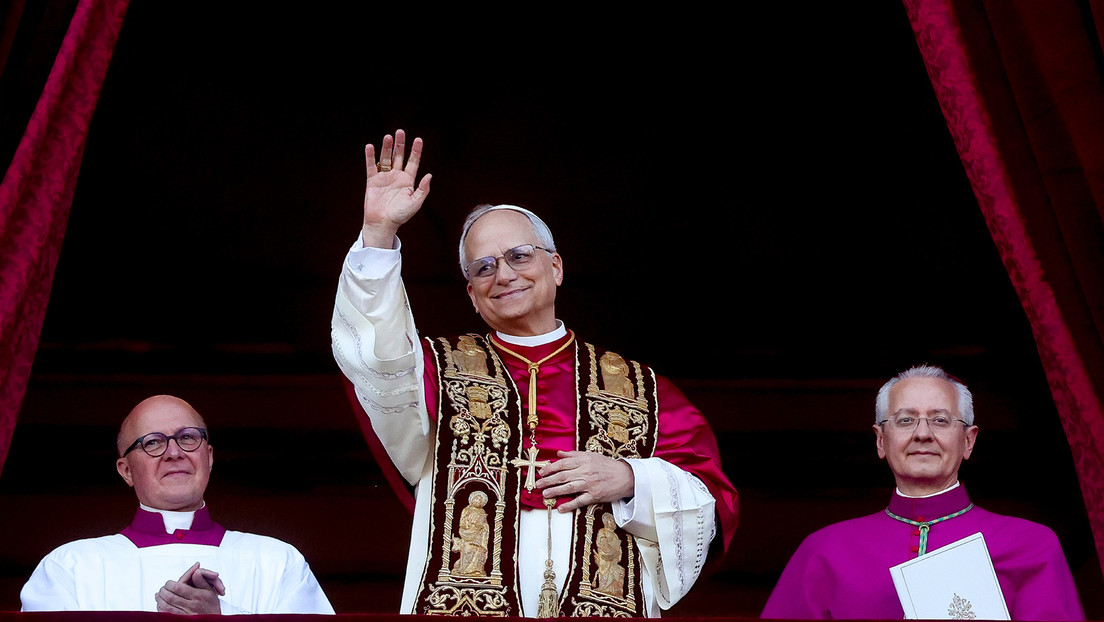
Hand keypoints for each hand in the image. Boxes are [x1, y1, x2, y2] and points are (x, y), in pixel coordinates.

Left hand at [155, 562, 225, 613]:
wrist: (214, 620)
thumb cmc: (211, 605)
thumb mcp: (210, 590)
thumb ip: (201, 580)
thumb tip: (195, 571)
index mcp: (197, 596)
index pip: (179, 587)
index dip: (170, 584)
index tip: (169, 583)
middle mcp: (191, 605)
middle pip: (170, 597)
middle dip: (163, 591)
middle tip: (162, 588)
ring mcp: (185, 614)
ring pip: (167, 606)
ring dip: (160, 600)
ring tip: (159, 595)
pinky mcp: (181, 620)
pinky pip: (168, 615)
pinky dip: (162, 609)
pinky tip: (160, 605)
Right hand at [361, 129, 431, 247]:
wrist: (383, 223)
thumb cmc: (400, 215)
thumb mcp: (415, 203)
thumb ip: (422, 189)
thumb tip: (429, 175)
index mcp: (408, 180)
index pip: (413, 162)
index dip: (416, 151)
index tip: (418, 139)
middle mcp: (396, 176)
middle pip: (399, 156)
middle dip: (400, 144)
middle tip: (400, 132)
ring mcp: (384, 177)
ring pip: (385, 158)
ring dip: (387, 148)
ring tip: (388, 137)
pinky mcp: (372, 181)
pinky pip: (371, 166)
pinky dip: (370, 157)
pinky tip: (370, 147)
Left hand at [536, 450, 634, 512]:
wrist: (625, 476)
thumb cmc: (607, 465)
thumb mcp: (591, 455)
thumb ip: (574, 454)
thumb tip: (558, 453)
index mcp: (583, 460)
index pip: (562, 464)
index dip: (550, 468)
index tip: (541, 472)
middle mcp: (585, 471)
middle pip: (562, 476)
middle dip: (548, 480)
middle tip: (537, 485)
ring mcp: (590, 484)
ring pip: (568, 488)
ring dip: (555, 491)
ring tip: (544, 494)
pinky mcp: (595, 495)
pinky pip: (580, 501)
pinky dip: (570, 505)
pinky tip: (561, 508)